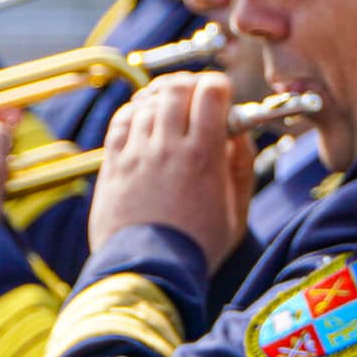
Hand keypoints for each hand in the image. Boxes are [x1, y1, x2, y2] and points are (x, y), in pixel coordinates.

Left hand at [89, 72, 252, 269]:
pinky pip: (122, 120)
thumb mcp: (237, 211)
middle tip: (195, 99)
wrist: (150, 270)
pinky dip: (135, 112)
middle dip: (190, 86)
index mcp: (204, 155)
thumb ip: (242, 167)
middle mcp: (168, 147)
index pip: (211, 92)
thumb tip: (240, 133)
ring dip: (163, 100)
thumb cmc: (197, 246)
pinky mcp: (114, 164)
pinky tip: (145, 122)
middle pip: (176, 89)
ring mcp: (137, 154)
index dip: (219, 87)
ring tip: (171, 113)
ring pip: (148, 101)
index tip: (222, 98)